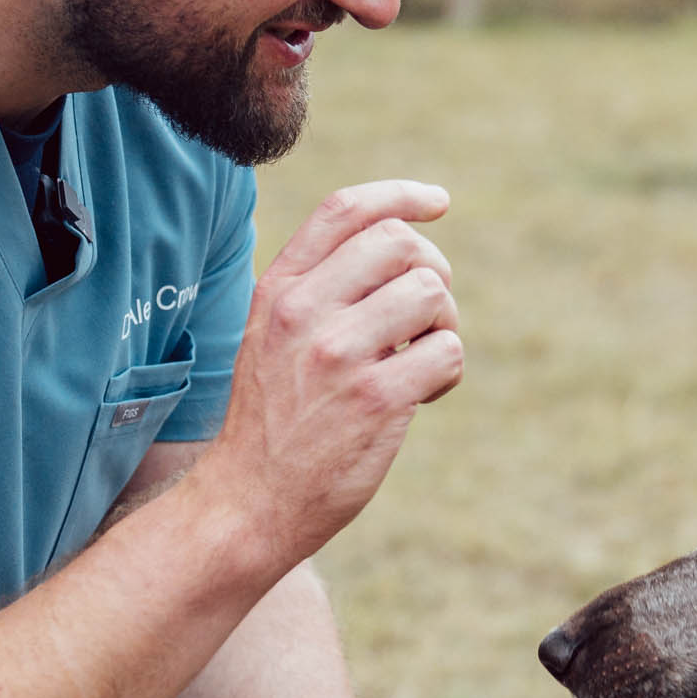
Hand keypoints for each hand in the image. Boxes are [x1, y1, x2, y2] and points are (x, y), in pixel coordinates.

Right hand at [196, 183, 462, 571]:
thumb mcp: (270, 336)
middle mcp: (304, 312)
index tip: (438, 202)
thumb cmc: (273, 420)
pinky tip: (421, 396)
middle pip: (401, 244)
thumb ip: (316, 289)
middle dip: (431, 273)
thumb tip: (398, 245)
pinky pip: (448, 351)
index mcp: (279, 290)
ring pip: (432, 293)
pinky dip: (447, 372)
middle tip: (424, 318)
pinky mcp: (377, 398)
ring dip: (444, 325)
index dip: (401, 195)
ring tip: (419, 361)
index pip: (345, 210)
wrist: (249, 501)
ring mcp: (339, 353)